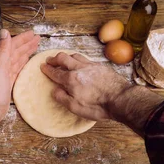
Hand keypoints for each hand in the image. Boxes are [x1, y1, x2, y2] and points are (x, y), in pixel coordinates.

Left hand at [0, 29, 40, 126]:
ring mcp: (5, 73)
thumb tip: (4, 31)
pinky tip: (27, 61)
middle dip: (26, 43)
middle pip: (16, 50)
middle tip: (37, 38)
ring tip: (35, 46)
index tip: (32, 33)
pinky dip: (24, 62)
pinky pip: (18, 67)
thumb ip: (3, 49)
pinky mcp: (9, 81)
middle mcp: (1, 64)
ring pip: (18, 58)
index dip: (22, 38)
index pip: (12, 45)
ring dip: (26, 51)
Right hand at [41, 52, 163, 135]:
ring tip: (63, 58)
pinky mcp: (101, 66)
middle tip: (50, 60)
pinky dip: (79, 58)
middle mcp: (80, 69)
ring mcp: (91, 65)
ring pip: (75, 55)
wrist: (120, 98)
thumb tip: (54, 90)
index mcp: (71, 79)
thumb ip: (62, 97)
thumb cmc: (97, 106)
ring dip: (67, 56)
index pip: (56, 72)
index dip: (47, 69)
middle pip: (64, 58)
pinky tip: (80, 62)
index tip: (43, 66)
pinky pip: (86, 58)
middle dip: (55, 58)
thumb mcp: (75, 107)